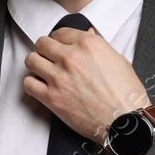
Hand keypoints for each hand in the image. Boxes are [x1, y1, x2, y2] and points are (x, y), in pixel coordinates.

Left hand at [23, 25, 150, 142]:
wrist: (125, 121)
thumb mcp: (118, 60)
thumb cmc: (125, 94)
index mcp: (88, 44)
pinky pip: (28, 83)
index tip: (59, 47)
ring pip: (31, 60)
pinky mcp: (51, 97)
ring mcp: (59, 77)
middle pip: (42, 43)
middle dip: (45, 50)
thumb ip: (99, 45)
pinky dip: (32, 84)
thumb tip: (88, 34)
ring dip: (36, 64)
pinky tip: (41, 87)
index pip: (61, 32)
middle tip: (49, 58)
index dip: (59, 40)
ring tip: (43, 71)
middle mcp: (71, 57)